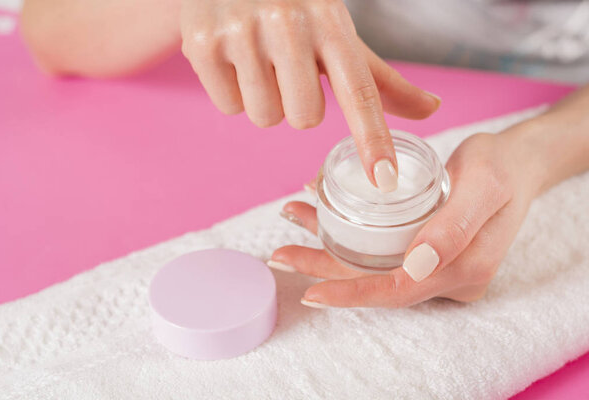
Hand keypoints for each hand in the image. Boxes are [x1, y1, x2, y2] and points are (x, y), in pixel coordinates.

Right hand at [180, 0, 440, 189]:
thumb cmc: (295, 8)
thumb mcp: (337, 33)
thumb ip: (380, 79)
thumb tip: (430, 111)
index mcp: (331, 22)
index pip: (360, 91)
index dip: (374, 140)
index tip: (385, 181)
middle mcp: (288, 23)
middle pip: (304, 119)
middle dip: (298, 106)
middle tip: (288, 69)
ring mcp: (242, 31)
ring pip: (264, 117)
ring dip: (265, 100)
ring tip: (259, 59)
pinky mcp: (202, 42)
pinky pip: (228, 106)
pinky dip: (232, 92)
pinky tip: (233, 58)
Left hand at [269, 131, 539, 307]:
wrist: (516, 163)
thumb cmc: (502, 167)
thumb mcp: (483, 186)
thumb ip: (454, 226)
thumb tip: (417, 266)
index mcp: (462, 271)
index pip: (397, 292)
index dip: (351, 294)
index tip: (309, 292)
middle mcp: (445, 277)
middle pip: (374, 281)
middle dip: (324, 267)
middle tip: (280, 251)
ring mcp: (434, 265)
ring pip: (371, 264)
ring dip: (328, 244)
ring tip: (294, 216)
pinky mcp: (424, 250)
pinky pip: (379, 248)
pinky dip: (348, 230)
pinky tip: (321, 206)